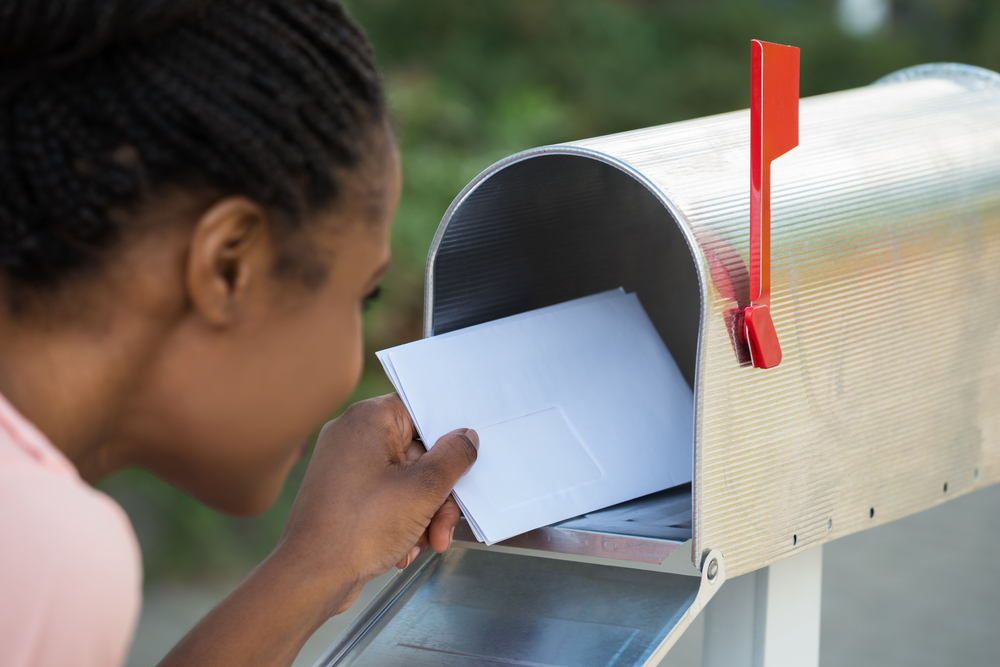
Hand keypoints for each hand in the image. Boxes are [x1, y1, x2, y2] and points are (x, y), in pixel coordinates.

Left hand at [276, 393, 477, 616]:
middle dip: (437, 495)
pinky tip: (403, 550)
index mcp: (368, 419)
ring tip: (425, 544)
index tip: (464, 460)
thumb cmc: (360, 528)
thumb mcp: (422, 490)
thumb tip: (466, 437)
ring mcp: (345, 465)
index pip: (420, 411)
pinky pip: (385, 496)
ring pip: (405, 480)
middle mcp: (353, 435)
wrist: (310, 577)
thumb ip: (453, 457)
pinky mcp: (343, 492)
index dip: (446, 436)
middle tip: (445, 525)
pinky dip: (401, 520)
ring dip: (423, 514)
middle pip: (417, 453)